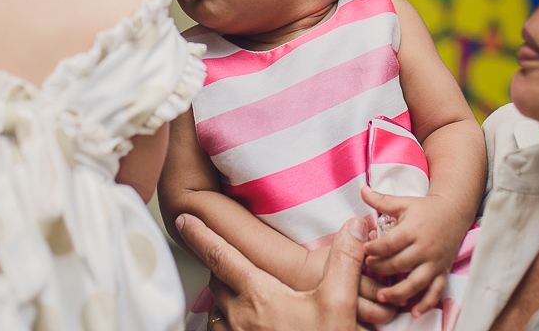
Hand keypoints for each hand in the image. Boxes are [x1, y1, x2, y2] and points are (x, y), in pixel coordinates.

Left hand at [175, 214, 395, 330]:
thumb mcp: (339, 304)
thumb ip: (345, 260)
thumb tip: (355, 225)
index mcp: (258, 294)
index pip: (219, 254)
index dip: (200, 233)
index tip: (183, 218)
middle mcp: (238, 316)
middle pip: (216, 279)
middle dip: (221, 265)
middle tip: (230, 257)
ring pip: (216, 308)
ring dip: (224, 296)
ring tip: (240, 293)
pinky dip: (225, 323)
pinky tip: (242, 324)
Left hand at [361, 187, 459, 316]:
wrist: (454, 212)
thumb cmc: (424, 209)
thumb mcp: (403, 203)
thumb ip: (381, 200)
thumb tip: (362, 189)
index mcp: (413, 230)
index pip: (390, 243)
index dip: (374, 249)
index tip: (363, 251)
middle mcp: (425, 248)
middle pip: (400, 264)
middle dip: (381, 269)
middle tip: (368, 269)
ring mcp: (435, 262)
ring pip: (417, 283)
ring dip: (399, 293)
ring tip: (382, 297)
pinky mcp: (442, 271)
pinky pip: (435, 292)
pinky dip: (426, 304)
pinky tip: (414, 312)